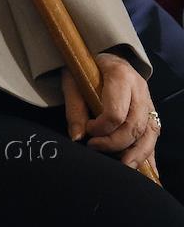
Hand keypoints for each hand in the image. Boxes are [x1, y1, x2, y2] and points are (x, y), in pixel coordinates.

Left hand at [61, 53, 158, 170]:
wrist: (102, 52)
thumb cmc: (84, 66)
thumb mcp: (72, 80)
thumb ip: (74, 107)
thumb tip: (76, 137)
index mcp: (120, 76)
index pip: (116, 112)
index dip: (101, 128)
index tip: (87, 130)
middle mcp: (140, 89)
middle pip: (134, 125)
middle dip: (116, 143)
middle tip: (95, 147)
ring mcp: (148, 100)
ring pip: (149, 132)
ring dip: (138, 153)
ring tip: (125, 167)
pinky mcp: (150, 111)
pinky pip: (154, 134)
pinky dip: (150, 153)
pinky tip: (151, 173)